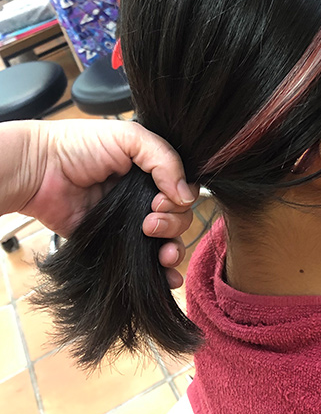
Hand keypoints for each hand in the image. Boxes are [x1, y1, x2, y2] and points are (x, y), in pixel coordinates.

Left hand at [3, 120, 197, 287]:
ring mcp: (132, 221)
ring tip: (161, 251)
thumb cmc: (80, 146)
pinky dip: (163, 273)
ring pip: (169, 240)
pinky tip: (167, 276)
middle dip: (173, 223)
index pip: (184, 189)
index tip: (161, 200)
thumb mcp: (129, 137)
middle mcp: (146, 195)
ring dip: (174, 249)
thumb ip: (164, 159)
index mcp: (152, 170)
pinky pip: (147, 262)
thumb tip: (187, 196)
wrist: (41, 171)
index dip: (180, 198)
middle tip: (150, 221)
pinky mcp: (117, 244)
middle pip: (180, 217)